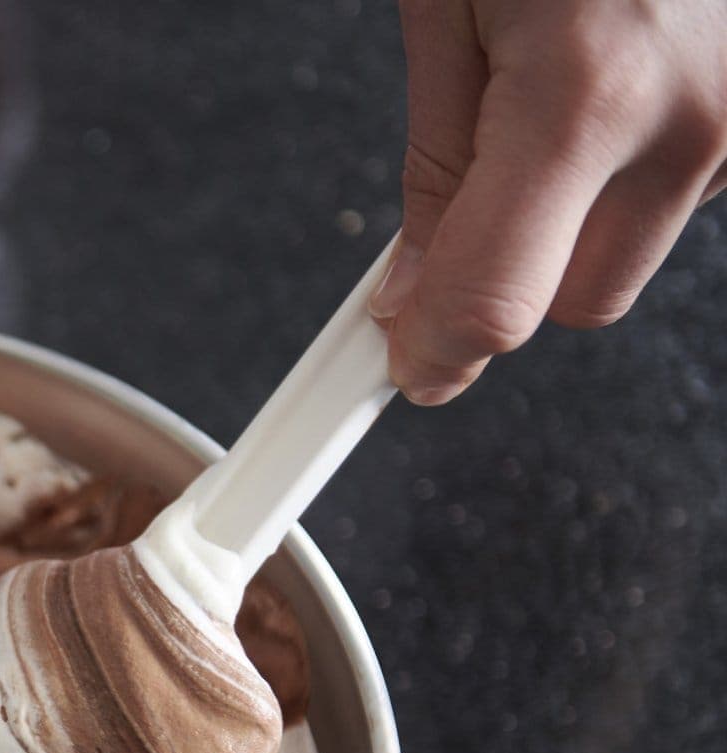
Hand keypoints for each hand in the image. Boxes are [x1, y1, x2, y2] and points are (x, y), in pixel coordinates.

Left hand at [375, 0, 726, 403]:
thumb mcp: (450, 2)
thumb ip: (439, 163)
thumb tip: (412, 294)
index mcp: (587, 90)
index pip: (499, 305)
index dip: (436, 352)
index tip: (402, 369)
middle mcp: (696, 117)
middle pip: (579, 300)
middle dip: (516, 271)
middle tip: (475, 189)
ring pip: (642, 239)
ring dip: (590, 200)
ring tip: (571, 68)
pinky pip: (697, 177)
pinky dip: (650, 148)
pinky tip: (633, 58)